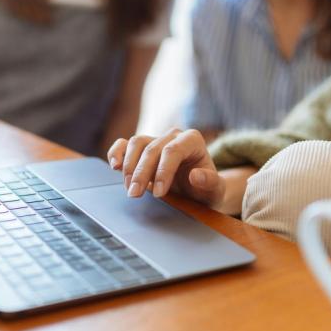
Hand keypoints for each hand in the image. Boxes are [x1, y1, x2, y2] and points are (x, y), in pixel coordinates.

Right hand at [107, 128, 225, 208]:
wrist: (198, 191)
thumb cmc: (207, 190)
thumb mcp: (215, 190)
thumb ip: (210, 182)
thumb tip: (196, 175)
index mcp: (193, 140)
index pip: (173, 150)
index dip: (163, 171)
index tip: (159, 194)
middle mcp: (173, 136)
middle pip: (151, 149)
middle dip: (142, 173)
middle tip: (135, 195)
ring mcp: (156, 139)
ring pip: (136, 143)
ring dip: (129, 167)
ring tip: (129, 188)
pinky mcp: (142, 148)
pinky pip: (124, 144)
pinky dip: (116, 153)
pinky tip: (115, 166)